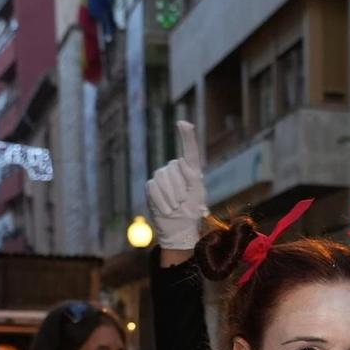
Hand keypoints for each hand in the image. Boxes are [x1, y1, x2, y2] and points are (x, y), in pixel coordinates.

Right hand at [146, 121, 207, 253]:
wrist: (178, 227)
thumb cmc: (191, 210)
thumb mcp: (197, 194)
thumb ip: (192, 177)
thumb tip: (180, 161)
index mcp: (190, 170)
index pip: (189, 151)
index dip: (187, 136)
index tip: (183, 123)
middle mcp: (175, 169)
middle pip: (174, 170)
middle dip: (179, 189)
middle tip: (183, 203)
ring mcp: (162, 176)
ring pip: (163, 179)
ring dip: (170, 197)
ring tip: (175, 208)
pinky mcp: (151, 186)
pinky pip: (154, 189)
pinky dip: (161, 201)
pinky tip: (167, 210)